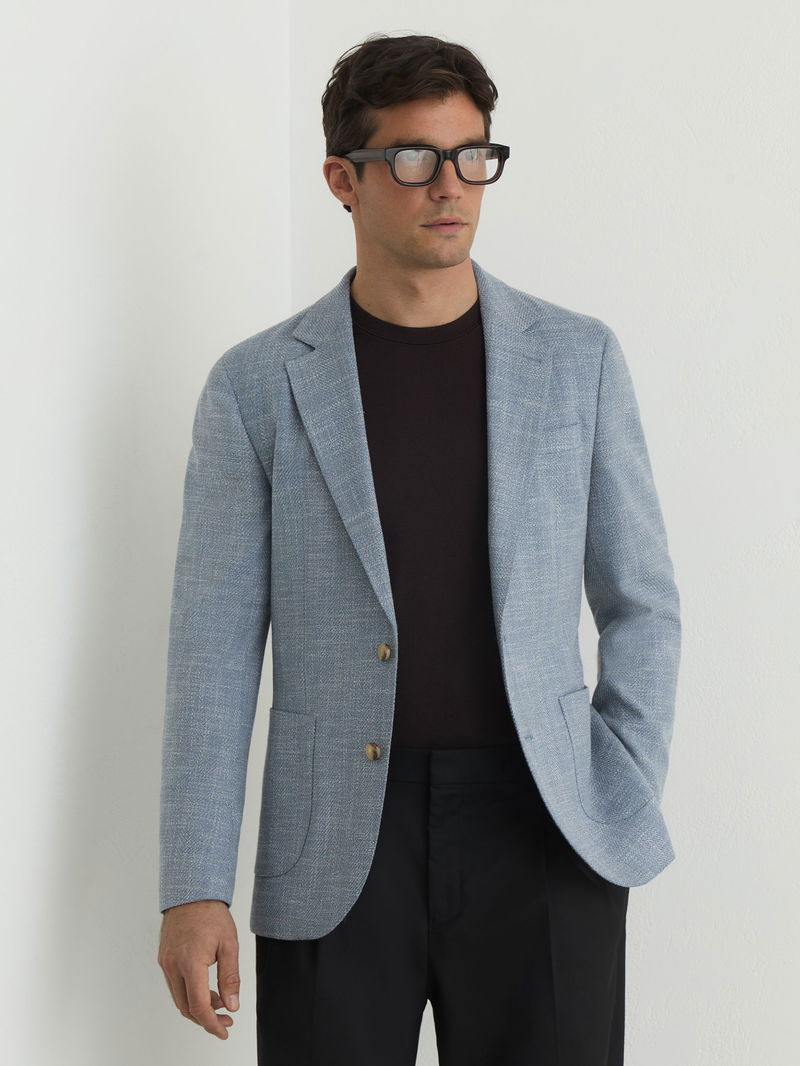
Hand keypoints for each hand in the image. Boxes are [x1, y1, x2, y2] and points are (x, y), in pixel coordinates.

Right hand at [157, 899, 239, 1039]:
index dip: (212, 1024)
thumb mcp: (229, 945)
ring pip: (179, 998)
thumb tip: (232, 1005)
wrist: (191, 893)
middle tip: (225, 1019)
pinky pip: (175, 985)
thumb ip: (230, 977)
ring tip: (219, 1002)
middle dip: (206, 1019)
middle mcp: (173, 965)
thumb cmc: (211, 914)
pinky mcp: (164, 958)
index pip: (198, 1006)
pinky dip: (189, 993)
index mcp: (190, 962)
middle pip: (186, 1007)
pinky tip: (205, 989)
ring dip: (197, 1006)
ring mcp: (166, 963)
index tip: (223, 1030)